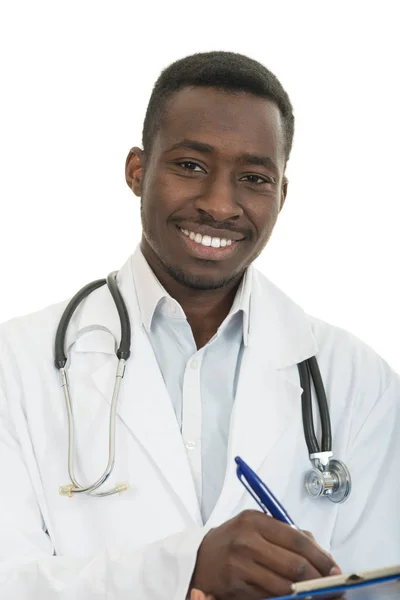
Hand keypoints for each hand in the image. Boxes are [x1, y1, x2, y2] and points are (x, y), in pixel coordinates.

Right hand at [191, 510, 340, 599]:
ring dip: (308, 593)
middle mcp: (247, 541)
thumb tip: (322, 553)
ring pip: (286, 585)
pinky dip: (288, 599)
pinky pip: (271, 596)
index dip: (321, 557)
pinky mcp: (237, 587)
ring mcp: (240, 565)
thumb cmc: (234, 540)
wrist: (200, 558)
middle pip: (294, 564)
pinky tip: (297, 597)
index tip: (335, 568)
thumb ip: (287, 535)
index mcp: (255, 521)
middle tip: (334, 587)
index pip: (297, 539)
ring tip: (320, 594)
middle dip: (319, 579)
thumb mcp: (256, 527)